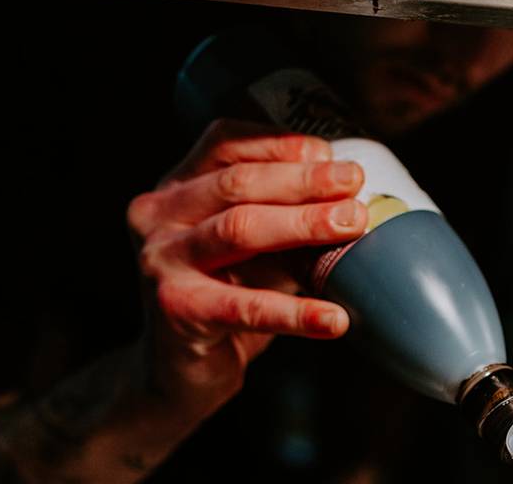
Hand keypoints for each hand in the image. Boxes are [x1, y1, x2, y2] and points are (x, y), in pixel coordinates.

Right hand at [127, 119, 366, 413]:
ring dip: (303, 223)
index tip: (332, 155)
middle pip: (237, 182)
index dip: (282, 145)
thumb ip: (290, 212)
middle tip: (354, 184)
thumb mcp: (260, 241)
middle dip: (304, 180)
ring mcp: (159, 261)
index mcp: (178, 185)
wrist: (184, 368)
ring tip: (352, 225)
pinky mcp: (175, 309)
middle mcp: (158, 214)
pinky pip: (244, 307)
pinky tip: (333, 319)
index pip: (227, 144)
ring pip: (238, 228)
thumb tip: (354, 192)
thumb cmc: (230, 289)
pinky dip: (295, 312)